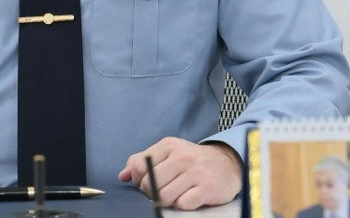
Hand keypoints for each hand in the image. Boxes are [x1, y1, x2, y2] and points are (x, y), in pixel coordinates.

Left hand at [118, 137, 242, 209]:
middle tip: (161, 191)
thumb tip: (122, 175)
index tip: (148, 182)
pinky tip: (188, 197)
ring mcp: (195, 172)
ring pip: (164, 196)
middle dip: (151, 192)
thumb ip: (143, 161)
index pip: (140, 166)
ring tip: (175, 194)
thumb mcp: (168, 153)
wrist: (227, 164)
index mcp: (169, 145)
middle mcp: (182, 156)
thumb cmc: (191, 160)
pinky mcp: (207, 188)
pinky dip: (182, 205)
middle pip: (151, 184)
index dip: (139, 180)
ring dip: (166, 201)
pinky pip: (182, 204)